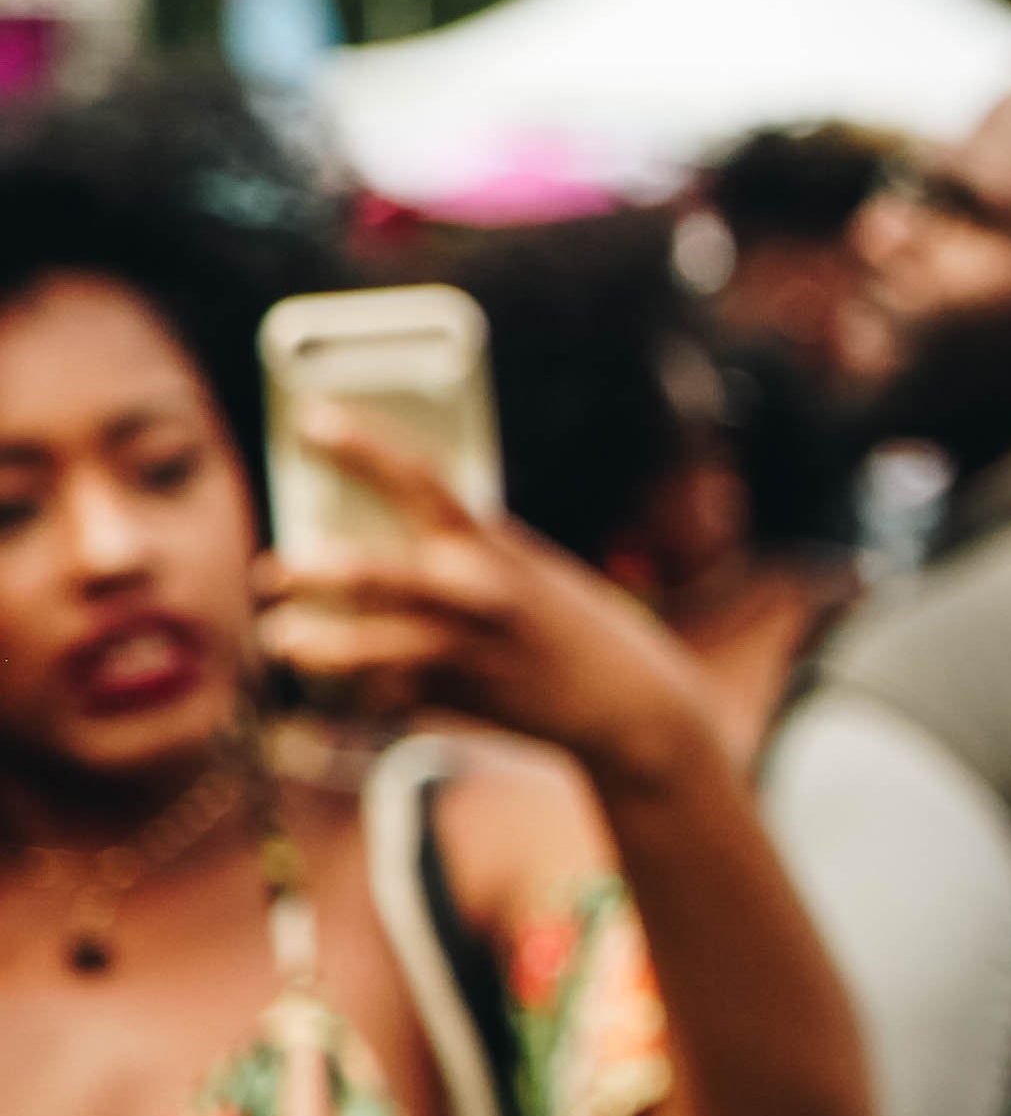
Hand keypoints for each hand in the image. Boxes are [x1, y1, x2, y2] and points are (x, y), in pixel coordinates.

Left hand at [257, 411, 721, 785]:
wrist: (628, 699)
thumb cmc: (564, 623)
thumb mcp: (525, 571)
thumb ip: (457, 556)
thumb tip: (360, 541)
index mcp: (495, 545)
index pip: (421, 479)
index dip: (364, 445)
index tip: (312, 416)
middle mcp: (479, 594)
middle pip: (381, 573)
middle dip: (319, 569)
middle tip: (275, 569)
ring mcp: (469, 650)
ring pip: (373, 646)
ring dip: (321, 644)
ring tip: (284, 639)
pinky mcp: (461, 699)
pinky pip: (385, 695)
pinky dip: (352, 692)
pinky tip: (327, 690)